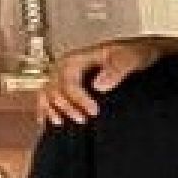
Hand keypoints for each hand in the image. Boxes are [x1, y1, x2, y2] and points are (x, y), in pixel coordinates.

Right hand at [37, 39, 163, 125]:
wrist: (133, 54)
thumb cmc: (132, 55)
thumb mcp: (131, 59)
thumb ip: (117, 70)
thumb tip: (99, 86)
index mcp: (78, 58)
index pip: (69, 81)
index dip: (79, 98)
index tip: (94, 111)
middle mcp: (65, 66)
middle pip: (54, 89)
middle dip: (66, 107)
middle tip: (84, 120)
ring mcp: (61, 75)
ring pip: (46, 94)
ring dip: (52, 110)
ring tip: (63, 123)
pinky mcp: (63, 85)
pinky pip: (46, 97)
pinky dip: (45, 109)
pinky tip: (48, 122)